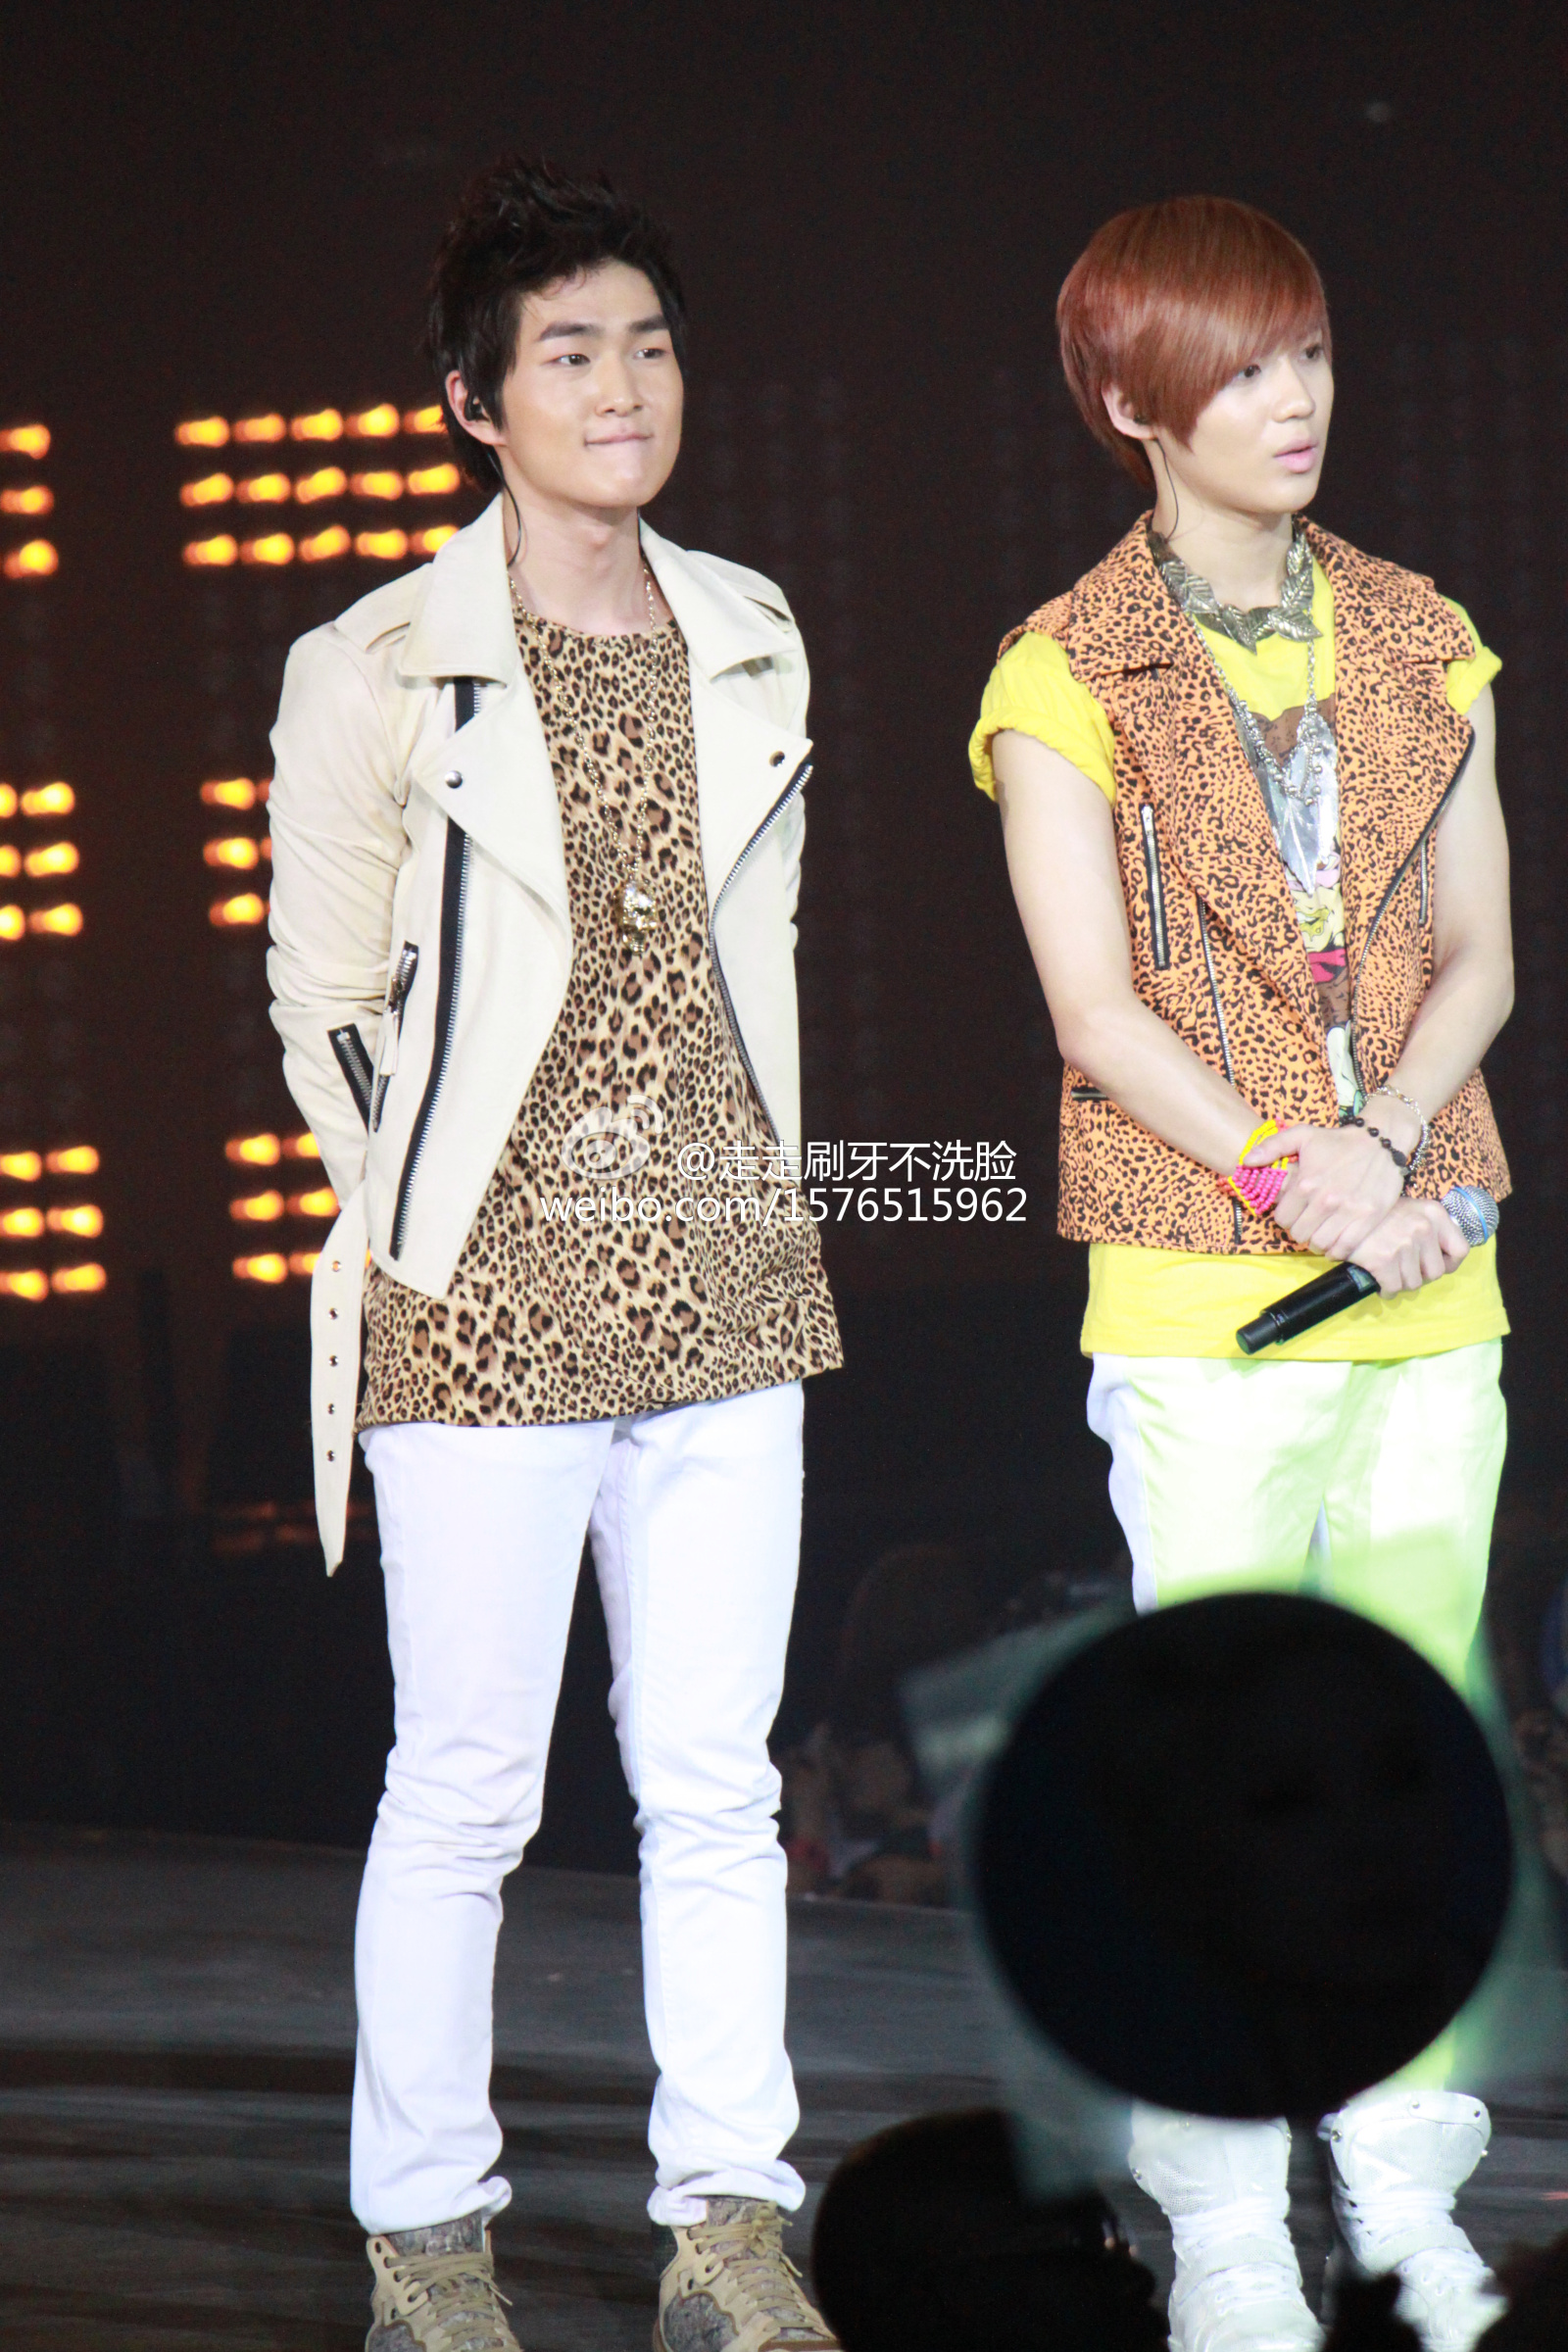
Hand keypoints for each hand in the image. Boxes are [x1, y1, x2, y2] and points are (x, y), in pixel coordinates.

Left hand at [1245, 1122, 1405, 1259]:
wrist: (1381, 1140)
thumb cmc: (1339, 1140)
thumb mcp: (1302, 1134)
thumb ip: (1271, 1146)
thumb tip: (1246, 1161)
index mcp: (1306, 1183)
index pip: (1282, 1219)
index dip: (1285, 1218)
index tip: (1294, 1213)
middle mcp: (1325, 1200)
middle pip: (1300, 1234)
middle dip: (1300, 1231)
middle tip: (1307, 1224)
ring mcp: (1348, 1211)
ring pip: (1320, 1244)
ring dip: (1317, 1243)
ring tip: (1320, 1233)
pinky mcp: (1368, 1218)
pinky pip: (1345, 1248)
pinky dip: (1336, 1251)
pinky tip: (1335, 1242)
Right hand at [1350, 1197, 1470, 1297]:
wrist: (1342, 1212)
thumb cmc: (1378, 1215)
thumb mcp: (1411, 1210)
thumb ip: (1431, 1227)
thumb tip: (1444, 1258)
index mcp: (1434, 1213)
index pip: (1461, 1250)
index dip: (1448, 1263)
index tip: (1432, 1264)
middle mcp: (1423, 1227)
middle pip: (1436, 1272)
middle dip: (1420, 1275)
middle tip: (1404, 1268)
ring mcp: (1404, 1244)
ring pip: (1414, 1283)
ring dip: (1401, 1282)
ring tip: (1390, 1272)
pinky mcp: (1384, 1259)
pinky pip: (1394, 1288)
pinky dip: (1386, 1290)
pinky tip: (1379, 1281)